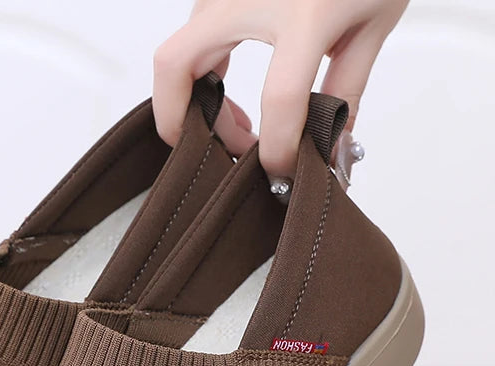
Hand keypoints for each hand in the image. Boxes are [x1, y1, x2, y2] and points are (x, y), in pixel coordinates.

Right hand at [153, 0, 408, 176]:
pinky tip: (226, 91)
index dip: (278, 147)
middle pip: (177, 67)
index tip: (280, 167)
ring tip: (236, 124)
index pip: (280, 98)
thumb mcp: (373, 22)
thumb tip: (328, 147)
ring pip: (176, 56)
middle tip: (214, 152)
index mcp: (305, 12)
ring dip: (193, 101)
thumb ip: (346, 90)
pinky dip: (199, 74)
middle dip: (181, 121)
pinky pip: (190, 40)